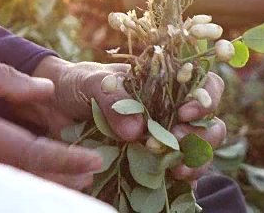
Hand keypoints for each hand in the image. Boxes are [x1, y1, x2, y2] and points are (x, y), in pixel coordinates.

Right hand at [0, 46, 102, 189]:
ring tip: (72, 179)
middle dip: (56, 179)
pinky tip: (34, 170)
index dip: (62, 160)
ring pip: (1, 179)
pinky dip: (15, 174)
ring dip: (38, 181)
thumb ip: (2, 80)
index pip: (25, 151)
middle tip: (89, 177)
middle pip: (17, 175)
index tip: (92, 162)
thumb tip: (45, 91)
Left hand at [33, 59, 225, 183]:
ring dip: (197, 161)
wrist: (53, 110)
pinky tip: (173, 181)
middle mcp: (174, 112)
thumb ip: (114, 98)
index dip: (205, 97)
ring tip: (178, 168)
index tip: (185, 111)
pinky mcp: (154, 165)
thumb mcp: (92, 82)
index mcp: (168, 84)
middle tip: (178, 140)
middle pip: (210, 123)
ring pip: (201, 152)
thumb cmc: (79, 86)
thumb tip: (136, 131)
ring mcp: (166, 140)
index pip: (205, 85)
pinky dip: (182, 181)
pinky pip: (179, 175)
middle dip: (203, 134)